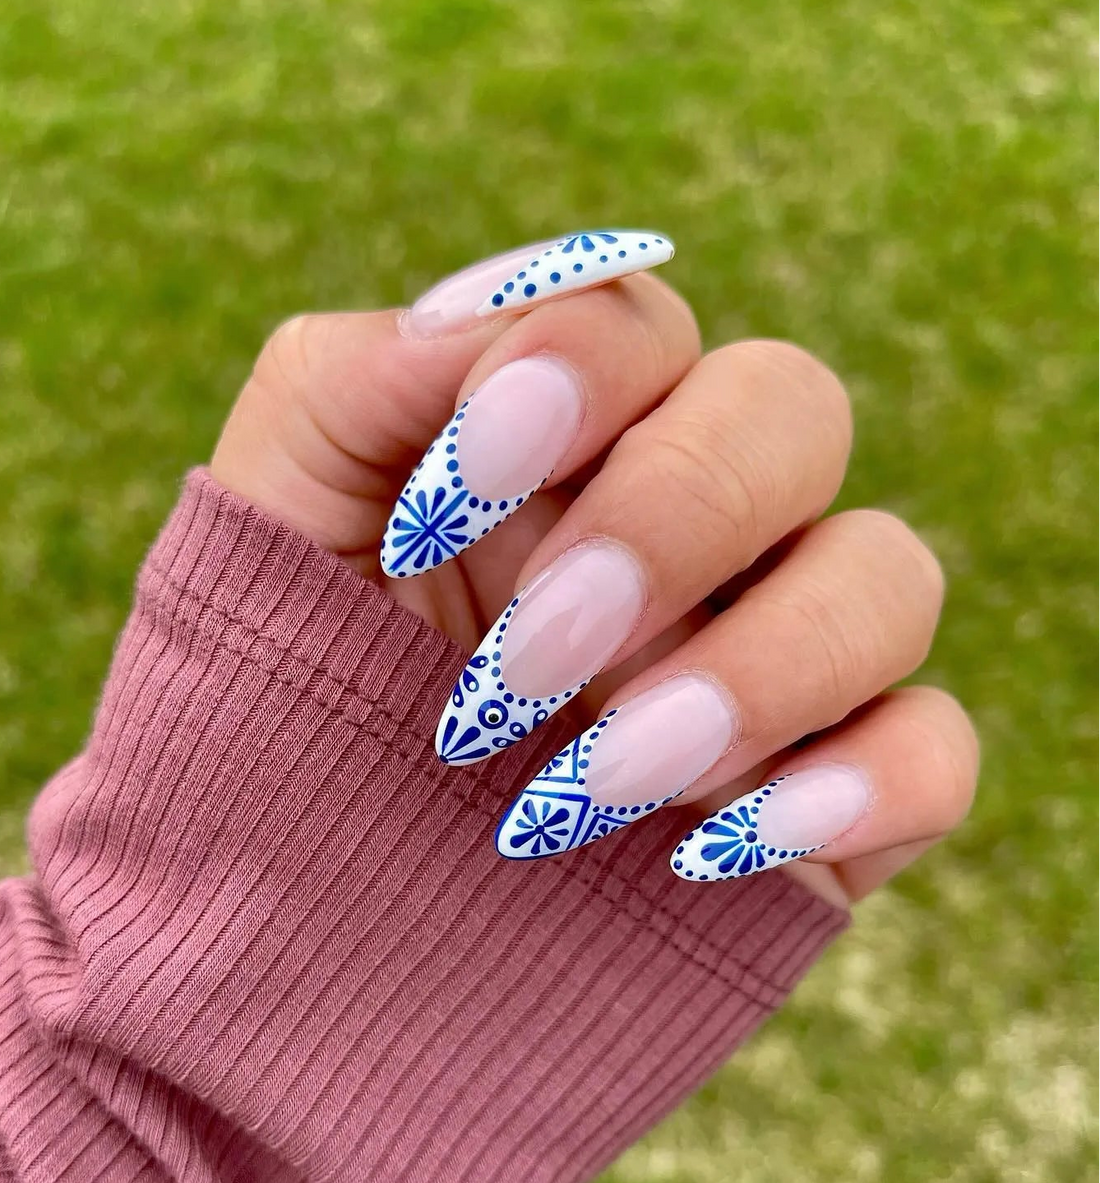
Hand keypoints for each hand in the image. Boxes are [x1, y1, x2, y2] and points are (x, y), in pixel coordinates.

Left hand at [211, 231, 977, 908]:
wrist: (305, 932)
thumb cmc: (283, 717)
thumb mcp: (273, 536)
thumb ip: (348, 385)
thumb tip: (492, 319)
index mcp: (562, 449)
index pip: (641, 324)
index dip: (579, 366)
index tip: (463, 480)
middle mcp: (687, 536)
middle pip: (793, 410)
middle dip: (675, 512)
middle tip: (536, 650)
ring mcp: (765, 664)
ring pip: (887, 575)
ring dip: (761, 663)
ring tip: (606, 772)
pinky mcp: (820, 804)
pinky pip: (931, 750)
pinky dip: (864, 781)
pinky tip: (721, 845)